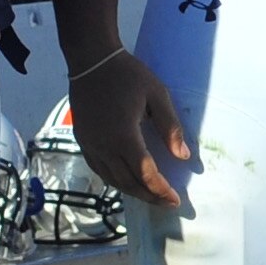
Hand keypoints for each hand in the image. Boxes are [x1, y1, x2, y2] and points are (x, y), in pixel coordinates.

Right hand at [68, 47, 190, 208]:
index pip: (145, 173)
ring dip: (133, 191)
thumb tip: (183, 156)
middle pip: (128, 182)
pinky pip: (99, 169)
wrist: (92, 61)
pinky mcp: (82, 141)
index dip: (160, 190)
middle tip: (167, 203)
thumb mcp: (157, 95)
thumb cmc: (128, 75)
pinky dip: (116, 180)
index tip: (175, 200)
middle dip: (149, 196)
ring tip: (151, 196)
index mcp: (123, 136)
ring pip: (112, 179)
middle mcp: (104, 146)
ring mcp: (90, 145)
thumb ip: (170, 127)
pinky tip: (128, 181)